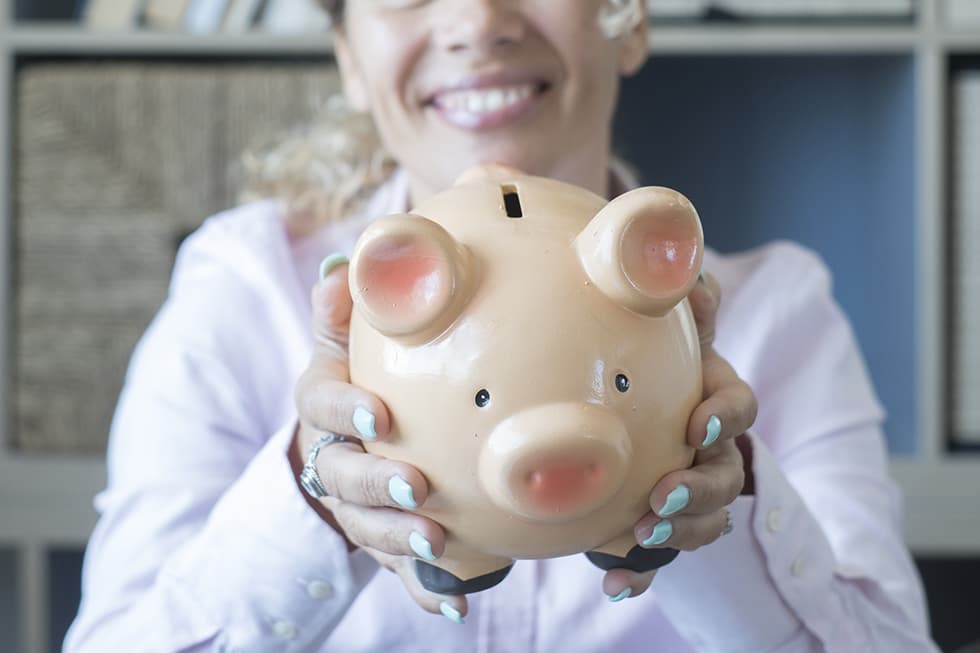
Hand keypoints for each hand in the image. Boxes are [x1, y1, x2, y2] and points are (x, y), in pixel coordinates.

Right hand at [289, 256, 468, 622]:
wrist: (345, 439)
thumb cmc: (357, 377)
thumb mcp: (343, 339)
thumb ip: (342, 308)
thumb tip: (342, 270)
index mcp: (322, 404)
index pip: (322, 404)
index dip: (346, 410)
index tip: (379, 415)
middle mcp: (329, 458)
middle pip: (341, 475)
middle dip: (376, 484)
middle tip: (417, 487)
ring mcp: (350, 504)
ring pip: (366, 525)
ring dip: (398, 538)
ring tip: (436, 545)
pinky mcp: (377, 538)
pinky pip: (395, 570)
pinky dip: (423, 589)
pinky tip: (454, 603)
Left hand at [602, 272, 757, 601]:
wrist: (635, 420)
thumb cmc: (654, 372)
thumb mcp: (669, 338)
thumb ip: (685, 310)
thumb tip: (693, 276)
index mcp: (715, 404)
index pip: (739, 409)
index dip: (725, 418)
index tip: (696, 424)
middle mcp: (713, 453)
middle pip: (726, 477)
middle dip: (699, 490)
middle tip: (662, 496)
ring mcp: (691, 494)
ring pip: (703, 522)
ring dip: (677, 533)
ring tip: (638, 538)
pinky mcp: (662, 527)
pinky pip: (658, 560)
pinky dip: (640, 575)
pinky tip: (613, 585)